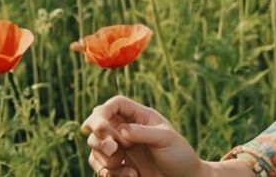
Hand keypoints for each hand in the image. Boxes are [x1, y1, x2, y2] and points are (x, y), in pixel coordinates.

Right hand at [81, 95, 202, 176]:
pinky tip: (131, 175)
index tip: (101, 127)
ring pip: (95, 148)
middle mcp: (126, 131)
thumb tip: (120, 130)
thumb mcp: (165, 139)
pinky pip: (100, 167)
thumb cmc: (180, 155)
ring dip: (104, 159)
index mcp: (140, 117)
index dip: (103, 112)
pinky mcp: (118, 166)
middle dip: (100, 139)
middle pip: (98, 126)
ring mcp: (121, 149)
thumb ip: (142, 132)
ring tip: (124, 167)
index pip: (114, 105)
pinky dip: (109, 173)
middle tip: (115, 150)